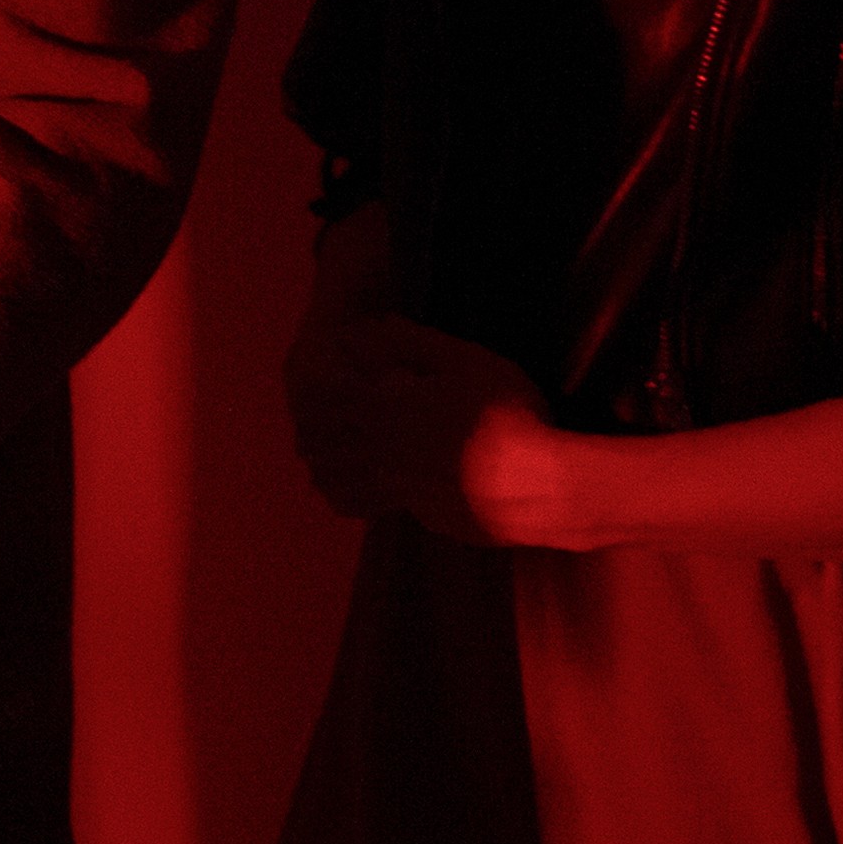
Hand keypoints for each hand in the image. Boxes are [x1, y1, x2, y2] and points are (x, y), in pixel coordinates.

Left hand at [285, 310, 567, 545]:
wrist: (538, 489)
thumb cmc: (504, 415)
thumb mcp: (463, 361)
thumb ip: (412, 344)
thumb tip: (366, 328)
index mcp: (388, 410)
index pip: (331, 399)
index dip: (314, 390)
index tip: (305, 382)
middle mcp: (383, 453)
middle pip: (326, 446)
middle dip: (311, 435)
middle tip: (303, 429)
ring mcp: (400, 490)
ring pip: (342, 483)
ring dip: (325, 471)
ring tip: (317, 466)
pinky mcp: (422, 516)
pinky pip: (373, 508)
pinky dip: (354, 502)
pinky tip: (360, 499)